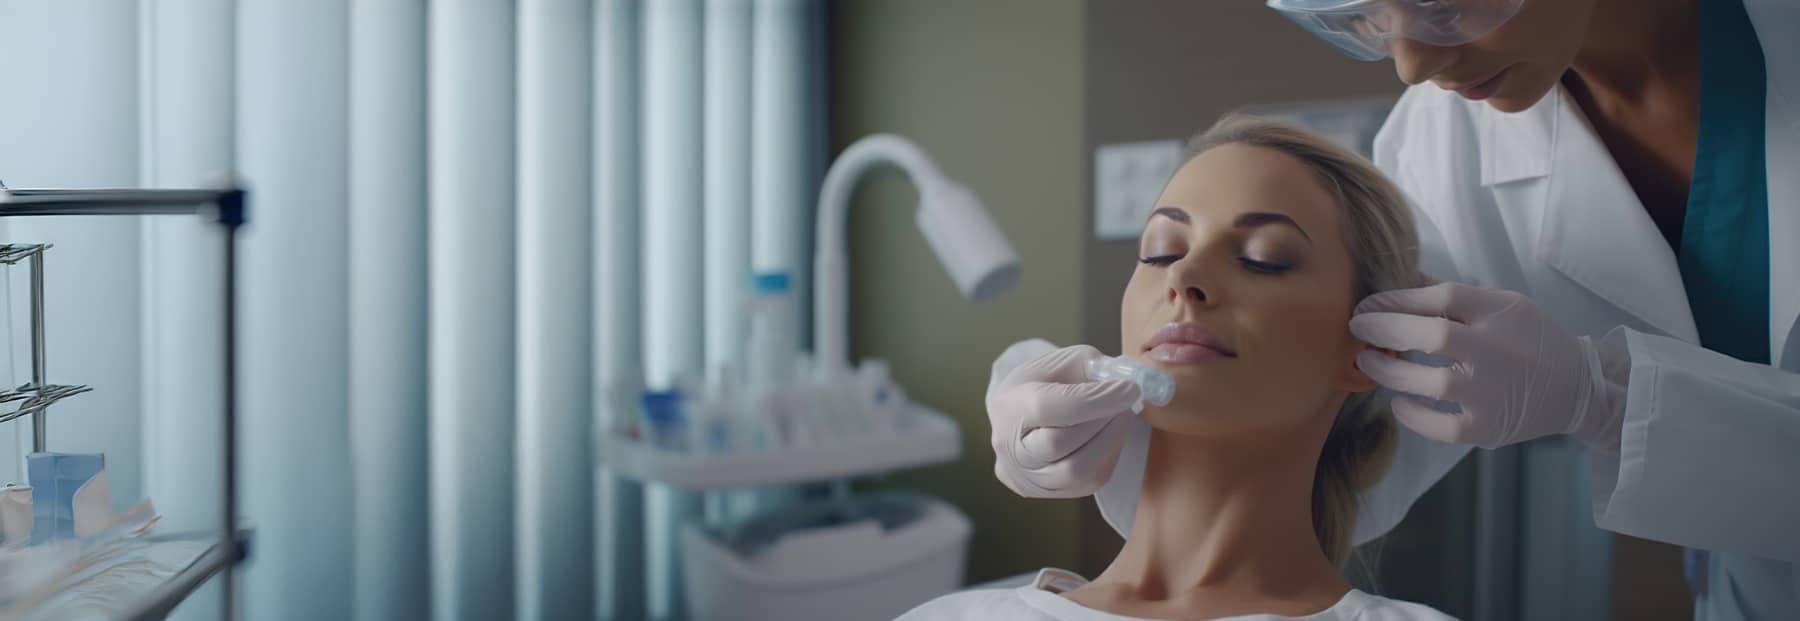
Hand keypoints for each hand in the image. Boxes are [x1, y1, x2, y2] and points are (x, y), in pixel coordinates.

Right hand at [986, 339, 1141, 497]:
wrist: (1025, 418)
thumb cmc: (1046, 385)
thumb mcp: (1061, 363)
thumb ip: (1089, 366)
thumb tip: (1124, 382)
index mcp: (1008, 407)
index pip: (1048, 408)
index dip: (1094, 399)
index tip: (1129, 388)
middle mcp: (1010, 449)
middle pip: (1060, 443)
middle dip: (1103, 419)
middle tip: (1126, 401)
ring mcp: (1027, 477)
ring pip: (1077, 471)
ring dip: (1110, 440)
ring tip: (1120, 417)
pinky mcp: (1049, 493)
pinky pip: (1088, 482)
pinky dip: (1108, 456)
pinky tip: (1109, 435)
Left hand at [1348, 282, 1621, 448]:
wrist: (1577, 388)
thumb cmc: (1528, 340)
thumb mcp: (1501, 304)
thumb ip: (1452, 296)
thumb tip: (1398, 280)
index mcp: (1500, 313)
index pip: (1442, 297)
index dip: (1396, 298)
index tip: (1368, 304)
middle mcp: (1498, 351)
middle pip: (1434, 336)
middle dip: (1386, 329)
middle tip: (1357, 327)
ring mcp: (1493, 394)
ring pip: (1432, 384)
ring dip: (1390, 372)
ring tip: (1369, 361)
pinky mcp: (1488, 429)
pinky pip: (1440, 427)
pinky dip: (1413, 415)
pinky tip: (1400, 401)